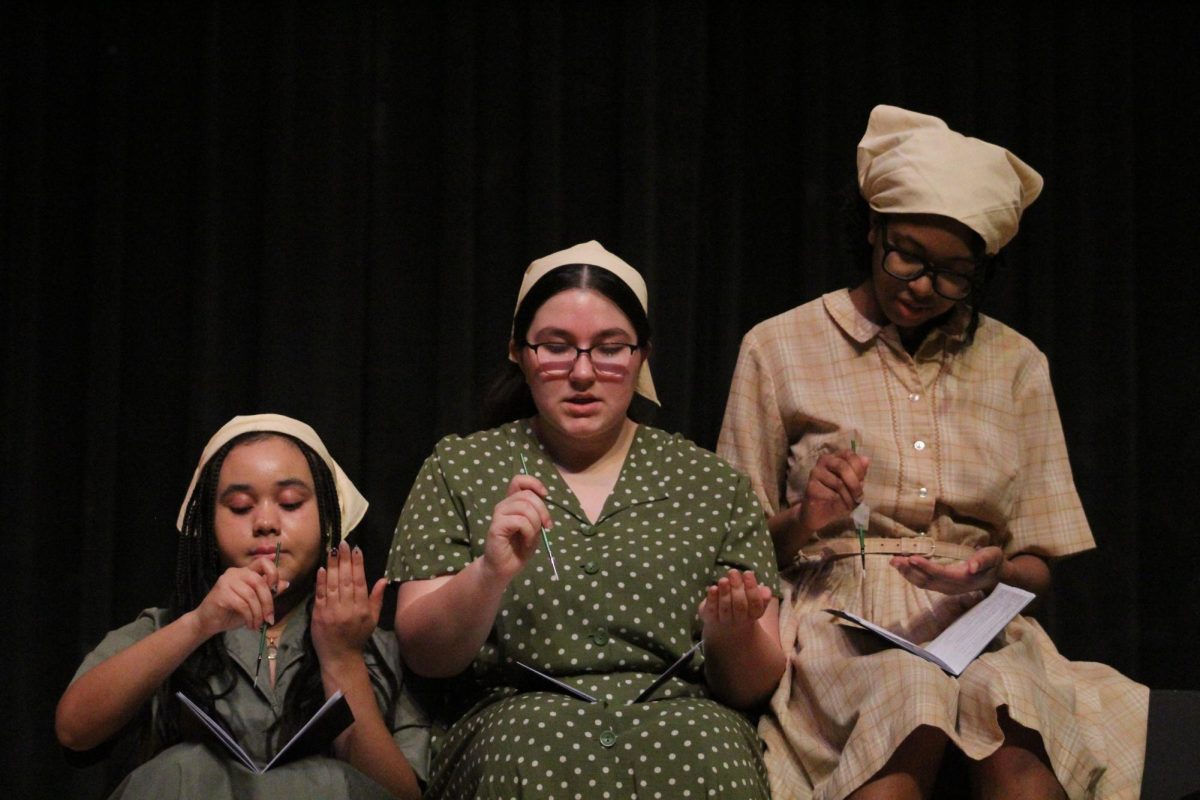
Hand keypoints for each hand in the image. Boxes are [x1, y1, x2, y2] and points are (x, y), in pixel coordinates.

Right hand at [194, 560, 288, 636]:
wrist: (208, 623)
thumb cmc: (232, 612)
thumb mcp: (255, 603)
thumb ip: (269, 592)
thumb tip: (286, 583)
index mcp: (245, 572)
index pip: (263, 562)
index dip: (273, 573)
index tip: (276, 590)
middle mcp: (236, 572)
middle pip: (260, 582)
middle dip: (268, 603)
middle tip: (269, 619)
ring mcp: (227, 581)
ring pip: (251, 595)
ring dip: (258, 613)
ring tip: (257, 625)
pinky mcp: (221, 592)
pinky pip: (242, 604)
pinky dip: (249, 616)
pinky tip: (250, 624)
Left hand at [312, 541, 385, 665]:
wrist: (340, 657)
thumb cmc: (357, 636)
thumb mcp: (372, 619)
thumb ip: (377, 599)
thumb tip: (383, 579)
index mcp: (362, 608)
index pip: (360, 582)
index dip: (358, 564)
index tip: (356, 549)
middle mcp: (348, 608)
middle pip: (346, 580)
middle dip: (344, 560)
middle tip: (342, 543)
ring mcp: (332, 611)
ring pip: (332, 584)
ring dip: (332, 566)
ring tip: (332, 550)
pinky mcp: (318, 615)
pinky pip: (320, 595)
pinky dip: (320, 581)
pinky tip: (322, 569)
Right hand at [481, 474, 550, 580]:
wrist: (504, 568)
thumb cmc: (519, 548)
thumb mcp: (534, 527)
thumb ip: (536, 513)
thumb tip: (543, 498)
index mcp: (512, 503)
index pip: (519, 480)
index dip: (534, 483)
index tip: (545, 495)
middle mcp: (504, 505)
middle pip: (528, 495)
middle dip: (543, 511)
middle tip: (546, 527)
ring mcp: (499, 515)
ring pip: (525, 508)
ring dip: (535, 524)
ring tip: (531, 538)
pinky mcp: (496, 527)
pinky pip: (520, 521)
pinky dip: (529, 533)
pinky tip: (526, 542)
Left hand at [698, 569, 772, 640]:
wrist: (727, 630)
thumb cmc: (744, 607)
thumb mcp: (755, 601)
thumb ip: (762, 595)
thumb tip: (766, 590)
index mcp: (754, 614)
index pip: (755, 604)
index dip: (752, 589)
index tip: (748, 573)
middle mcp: (740, 620)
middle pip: (740, 606)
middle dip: (736, 588)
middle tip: (733, 571)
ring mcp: (724, 621)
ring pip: (725, 608)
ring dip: (724, 593)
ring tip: (723, 579)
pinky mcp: (710, 619)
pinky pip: (711, 610)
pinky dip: (712, 599)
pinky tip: (713, 588)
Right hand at [798, 449, 869, 534]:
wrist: (822, 515)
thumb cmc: (839, 497)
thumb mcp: (854, 485)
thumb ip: (859, 473)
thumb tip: (866, 459)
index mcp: (836, 457)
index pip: (849, 454)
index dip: (859, 469)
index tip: (863, 483)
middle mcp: (824, 461)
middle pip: (843, 467)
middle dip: (854, 484)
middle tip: (859, 497)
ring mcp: (816, 472)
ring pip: (838, 482)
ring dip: (848, 496)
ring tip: (849, 504)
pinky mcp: (811, 486)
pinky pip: (830, 493)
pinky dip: (838, 502)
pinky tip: (836, 505)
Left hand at [890, 546, 1004, 594]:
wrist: (996, 576)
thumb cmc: (993, 563)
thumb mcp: (992, 557)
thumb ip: (982, 560)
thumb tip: (972, 567)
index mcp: (963, 579)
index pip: (940, 573)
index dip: (925, 567)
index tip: (911, 558)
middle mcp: (952, 586)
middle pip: (926, 581)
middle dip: (909, 571)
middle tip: (895, 559)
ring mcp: (946, 588)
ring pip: (922, 583)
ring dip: (907, 573)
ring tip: (894, 562)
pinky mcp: (942, 586)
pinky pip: (923, 582)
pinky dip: (911, 574)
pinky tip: (902, 566)